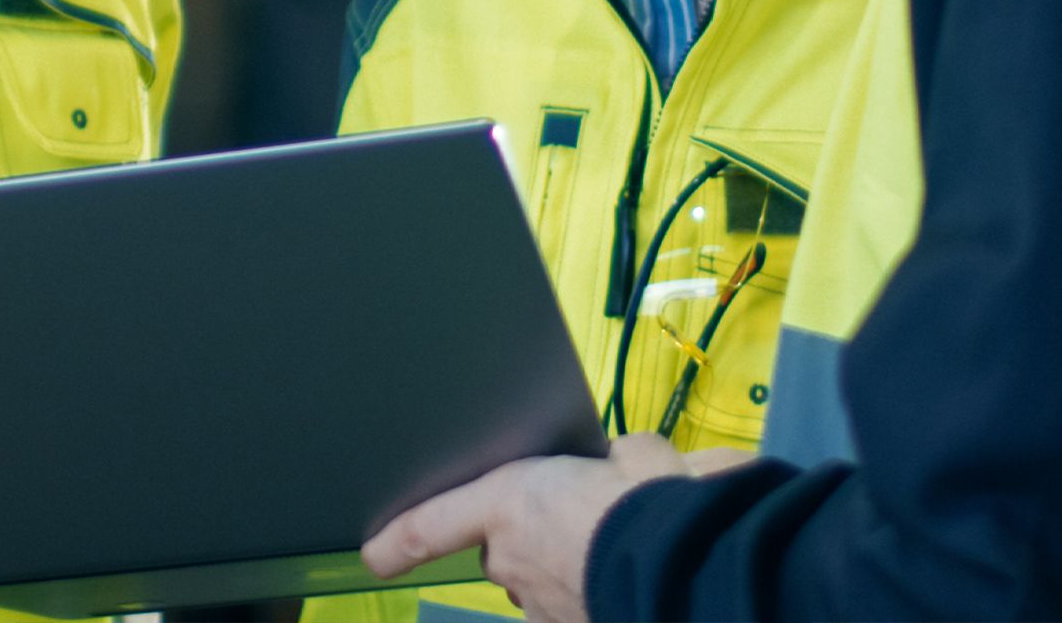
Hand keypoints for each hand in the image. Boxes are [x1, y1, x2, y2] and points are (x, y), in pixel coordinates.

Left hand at [361, 435, 693, 622]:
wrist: (687, 564)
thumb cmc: (645, 499)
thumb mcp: (638, 455)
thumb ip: (619, 456)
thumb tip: (628, 461)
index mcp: (509, 504)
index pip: (434, 525)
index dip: (400, 540)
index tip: (374, 556)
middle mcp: (512, 560)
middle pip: (502, 549)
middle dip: (530, 533)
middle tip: (580, 508)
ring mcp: (542, 604)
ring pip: (537, 582)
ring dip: (566, 564)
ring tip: (616, 543)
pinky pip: (569, 606)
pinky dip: (592, 587)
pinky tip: (630, 570)